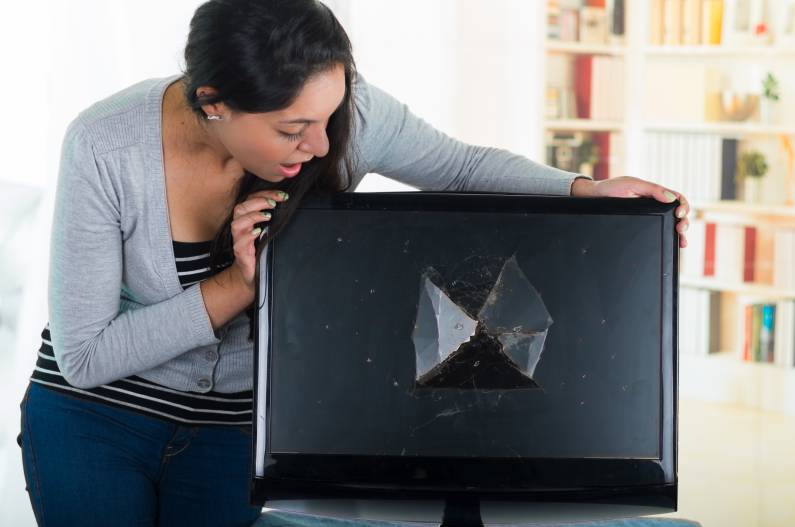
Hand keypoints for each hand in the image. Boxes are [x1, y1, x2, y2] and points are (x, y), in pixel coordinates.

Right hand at [229, 189, 288, 290]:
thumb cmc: (262, 251)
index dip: (265, 194)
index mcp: (247, 220)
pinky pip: (240, 243)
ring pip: (237, 223)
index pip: (251, 200)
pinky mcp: (240, 254)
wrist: (253, 275)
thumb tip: (292, 207)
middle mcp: (240, 228)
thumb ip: (276, 220)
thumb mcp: (270, 233)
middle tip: (273, 203)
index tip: (282, 195)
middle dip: (258, 202)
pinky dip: (249, 235)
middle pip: (240, 208)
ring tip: (267, 216)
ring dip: (252, 216)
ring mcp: (239, 241)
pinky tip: (258, 232)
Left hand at [572, 176, 689, 248]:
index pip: (677, 198)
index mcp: (654, 193)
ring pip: (669, 224)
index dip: (683, 206)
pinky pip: (657, 231)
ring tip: (681, 241)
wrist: (593, 198)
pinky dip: (667, 237)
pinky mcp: (641, 224)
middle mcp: (654, 205)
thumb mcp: (630, 185)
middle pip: (677, 214)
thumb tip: (670, 198)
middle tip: (680, 229)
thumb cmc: (610, 189)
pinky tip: (672, 244)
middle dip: (684, 222)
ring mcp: (648, 215)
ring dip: (679, 232)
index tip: (678, 214)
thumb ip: (651, 189)